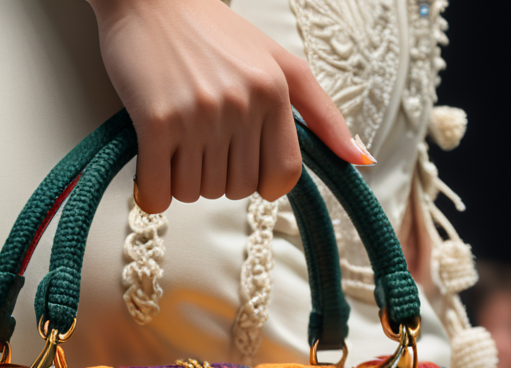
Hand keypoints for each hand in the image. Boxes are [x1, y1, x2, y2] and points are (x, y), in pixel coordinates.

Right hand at [88, 0, 370, 212]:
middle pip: (236, 189)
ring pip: (196, 193)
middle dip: (216, 179)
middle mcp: (242, 103)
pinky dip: (151, 192)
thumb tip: (360, 160)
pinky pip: (158, 190)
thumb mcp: (278, 63)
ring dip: (181, 183)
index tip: (240, 166)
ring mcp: (199, 114)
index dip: (259, 183)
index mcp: (275, 91)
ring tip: (174, 145)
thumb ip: (321, 113)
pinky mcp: (157, 122)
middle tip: (199, 145)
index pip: (281, 177)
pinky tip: (150, 169)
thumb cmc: (208, 31)